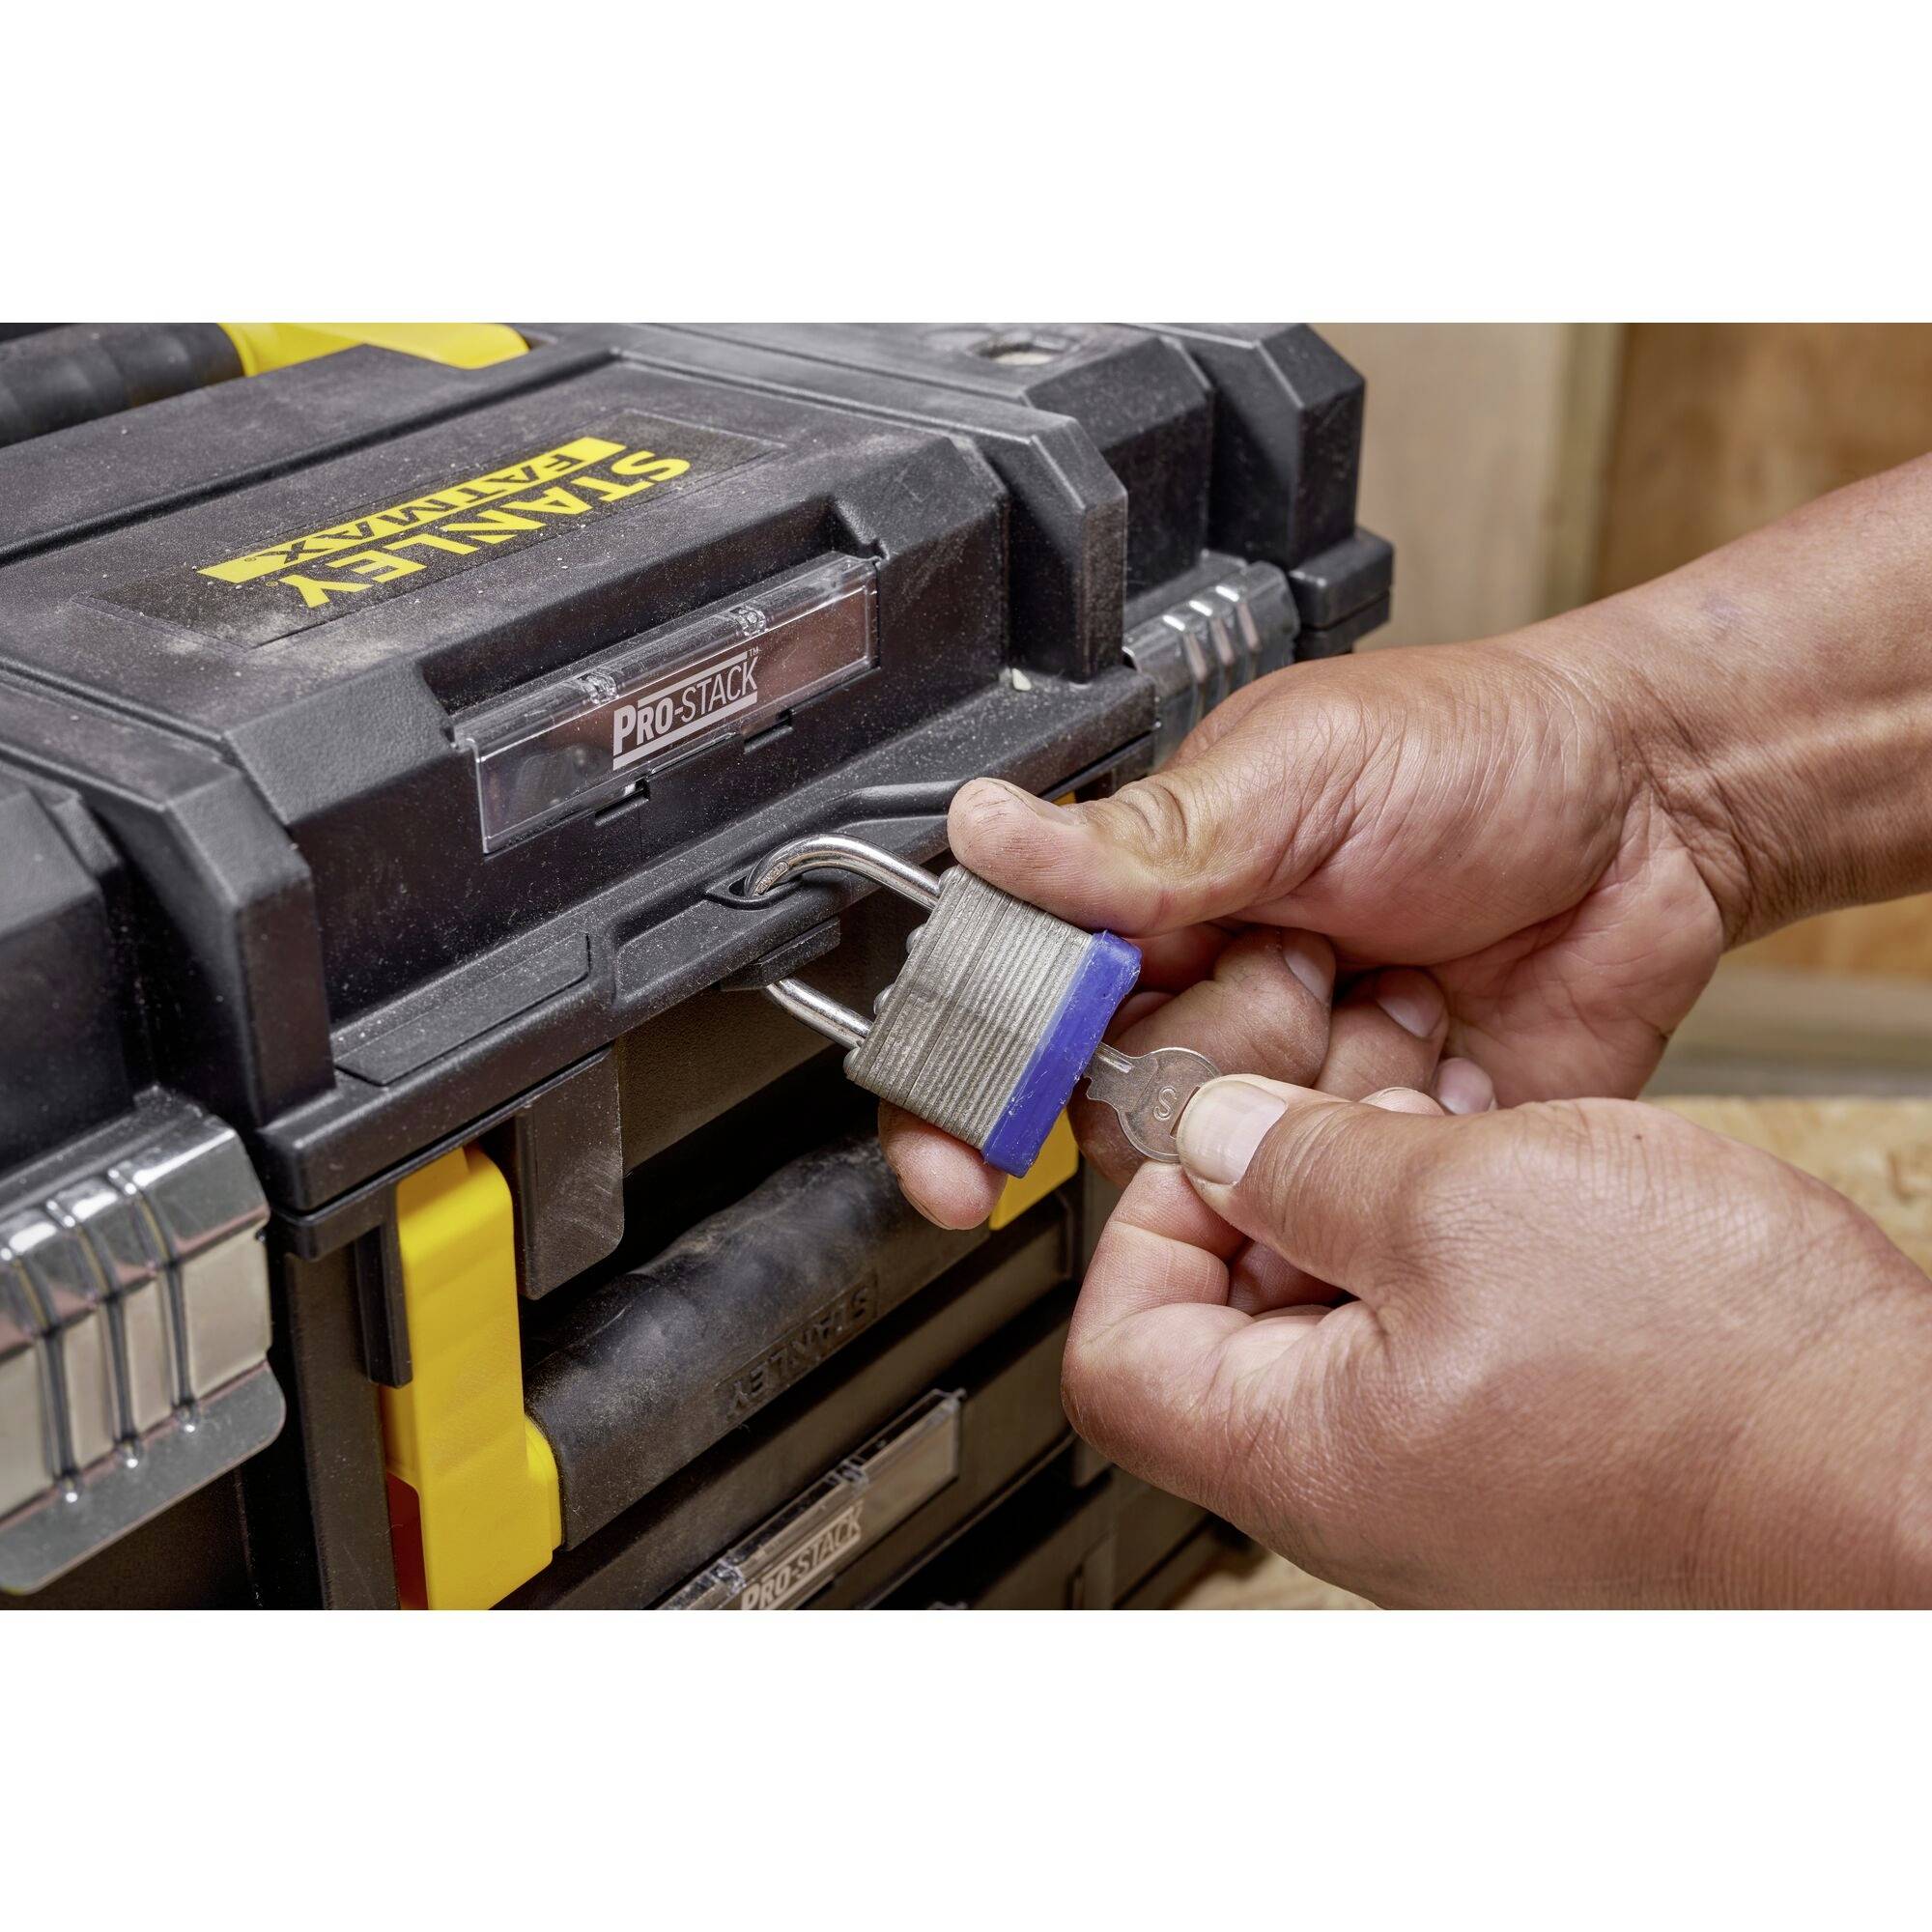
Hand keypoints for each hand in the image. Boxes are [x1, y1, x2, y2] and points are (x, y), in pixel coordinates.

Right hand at [946, 633, 1726, 1111]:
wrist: (1657, 813)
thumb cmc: (1479, 753)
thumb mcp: (1300, 769)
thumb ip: (1144, 837)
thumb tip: (987, 832)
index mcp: (1151, 899)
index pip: (1014, 1012)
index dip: (972, 1094)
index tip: (965, 1162)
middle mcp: (1206, 999)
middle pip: (1119, 1107)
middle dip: (1216, 1051)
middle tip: (1307, 959)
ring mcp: (1295, 1082)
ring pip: (1226, 1163)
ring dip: (1317, 1088)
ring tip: (1396, 992)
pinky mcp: (1381, 1146)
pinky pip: (1341, 1201)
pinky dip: (1389, 1142)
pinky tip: (1441, 1054)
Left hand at [1063, 1077, 1931, 1606]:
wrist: (1907, 1475)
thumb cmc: (1720, 1377)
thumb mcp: (1468, 1201)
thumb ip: (1303, 1164)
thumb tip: (1212, 1133)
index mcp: (1302, 1454)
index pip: (1116, 1353)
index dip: (1144, 1224)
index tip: (1209, 1138)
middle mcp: (1357, 1493)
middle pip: (1220, 1329)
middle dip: (1267, 1194)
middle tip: (1340, 1108)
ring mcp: (1441, 1484)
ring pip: (1332, 1322)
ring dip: (1364, 1207)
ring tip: (1442, 1131)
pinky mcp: (1521, 1457)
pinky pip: (1426, 1344)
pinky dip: (1439, 1251)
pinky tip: (1503, 1183)